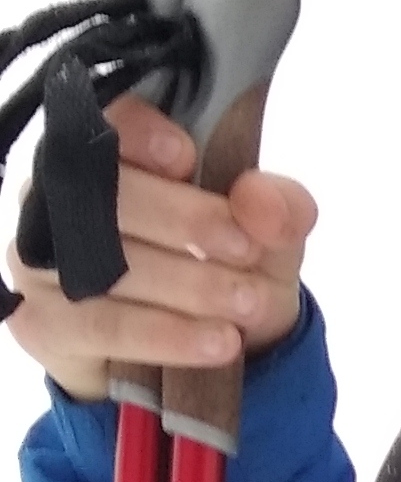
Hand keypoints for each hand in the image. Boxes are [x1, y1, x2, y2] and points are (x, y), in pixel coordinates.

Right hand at [4, 92, 316, 401]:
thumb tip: (262, 202)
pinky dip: (166, 334)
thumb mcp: (268, 242)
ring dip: (186, 285)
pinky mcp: (44, 323)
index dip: (141, 135)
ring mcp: (42, 261)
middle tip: (246, 253)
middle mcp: (60, 199)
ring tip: (246, 305)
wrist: (197, 356)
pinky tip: (216, 342)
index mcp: (112, 157)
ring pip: (104, 263)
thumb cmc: (221, 274)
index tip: (186, 158)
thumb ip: (277, 210)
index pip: (110, 125)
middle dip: (184, 220)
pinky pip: (102, 324)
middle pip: (108, 194)